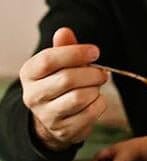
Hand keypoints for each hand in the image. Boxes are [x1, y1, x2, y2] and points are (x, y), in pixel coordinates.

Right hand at [20, 27, 107, 150]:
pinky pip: (91, 112)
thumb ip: (64, 47)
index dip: (75, 53)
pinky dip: (100, 103)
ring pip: (80, 97)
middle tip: (102, 72)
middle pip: (67, 79)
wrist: (56, 118)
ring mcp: (47, 115)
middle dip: (92, 73)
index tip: (95, 52)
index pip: (48, 60)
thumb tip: (64, 31)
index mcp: (29, 73)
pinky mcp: (64, 129)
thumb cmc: (61, 82)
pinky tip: (95, 100)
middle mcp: (33, 95)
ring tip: (96, 86)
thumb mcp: (61, 63)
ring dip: (96, 89)